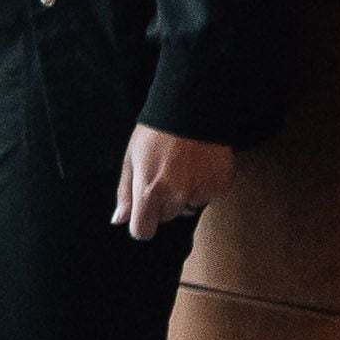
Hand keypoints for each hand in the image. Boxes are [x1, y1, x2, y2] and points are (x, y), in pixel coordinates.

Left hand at [112, 124, 232, 241]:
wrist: (193, 107)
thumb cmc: (157, 132)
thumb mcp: (131, 158)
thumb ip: (125, 193)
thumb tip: (120, 220)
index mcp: (149, 191)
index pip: (143, 232)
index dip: (142, 221)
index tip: (145, 210)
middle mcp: (176, 197)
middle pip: (166, 217)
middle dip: (163, 202)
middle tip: (166, 173)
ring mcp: (200, 193)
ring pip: (187, 208)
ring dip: (185, 195)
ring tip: (184, 166)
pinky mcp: (220, 186)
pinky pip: (208, 197)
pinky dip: (205, 186)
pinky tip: (200, 165)